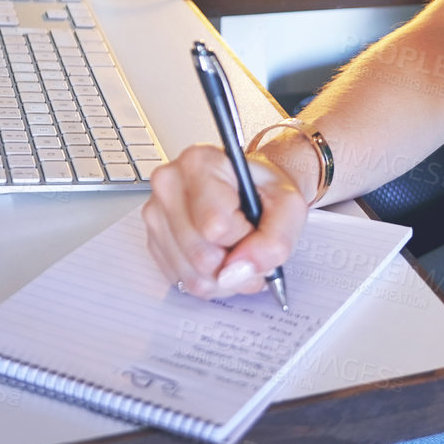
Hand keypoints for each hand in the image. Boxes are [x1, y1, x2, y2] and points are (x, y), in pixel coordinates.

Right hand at [142, 144, 308, 298]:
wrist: (254, 190)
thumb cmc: (266, 192)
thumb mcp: (289, 208)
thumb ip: (275, 240)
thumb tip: (238, 271)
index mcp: (199, 162)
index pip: (216, 226)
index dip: (244, 236)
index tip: (251, 220)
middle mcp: (169, 184)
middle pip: (201, 255)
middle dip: (235, 260)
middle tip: (247, 239)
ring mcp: (155, 213)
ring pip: (192, 274)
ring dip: (224, 276)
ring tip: (236, 250)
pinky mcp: (154, 241)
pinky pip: (183, 280)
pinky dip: (209, 280)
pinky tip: (220, 257)